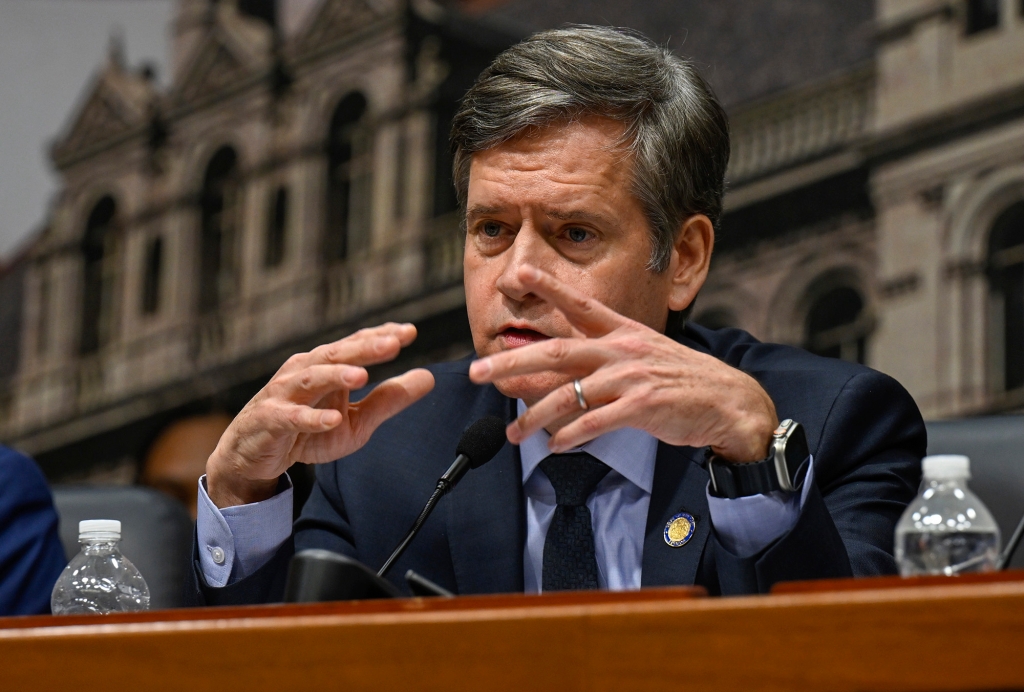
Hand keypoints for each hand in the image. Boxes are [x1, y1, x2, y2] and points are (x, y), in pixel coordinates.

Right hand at [206, 323, 434, 507]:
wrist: (254, 457)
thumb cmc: (306, 432)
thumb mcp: (357, 421)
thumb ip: (389, 399)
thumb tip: (429, 377)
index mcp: (327, 367)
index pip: (356, 344)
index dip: (381, 336)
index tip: (410, 332)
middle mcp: (304, 371)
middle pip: (336, 354)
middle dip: (364, 348)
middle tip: (394, 343)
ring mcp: (284, 394)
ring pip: (311, 377)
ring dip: (336, 374)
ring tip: (362, 375)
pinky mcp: (269, 420)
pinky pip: (291, 417)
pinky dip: (311, 418)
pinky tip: (332, 419)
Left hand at [468, 266, 776, 461]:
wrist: (730, 402)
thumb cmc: (681, 382)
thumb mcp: (644, 357)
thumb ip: (604, 361)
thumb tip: (562, 376)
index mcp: (623, 332)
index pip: (580, 304)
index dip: (548, 285)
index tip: (518, 272)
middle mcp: (623, 349)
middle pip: (557, 351)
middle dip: (512, 361)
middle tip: (477, 371)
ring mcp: (633, 376)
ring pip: (570, 393)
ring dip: (536, 415)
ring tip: (513, 433)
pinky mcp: (644, 406)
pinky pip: (597, 421)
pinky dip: (572, 435)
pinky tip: (555, 447)